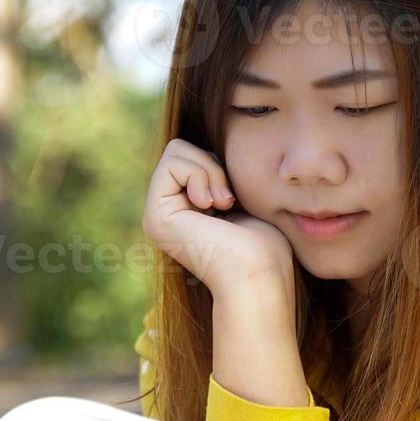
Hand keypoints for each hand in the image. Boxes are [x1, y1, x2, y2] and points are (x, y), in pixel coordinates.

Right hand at [142, 138, 294, 296]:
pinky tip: (212, 207)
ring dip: (209, 171)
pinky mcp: (155, 215)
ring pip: (175, 150)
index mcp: (183, 210)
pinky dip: (200, 175)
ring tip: (222, 205)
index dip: (218, 165)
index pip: (192, 154)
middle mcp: (165, 213)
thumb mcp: (240, 197)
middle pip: (179, 148)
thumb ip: (218, 176)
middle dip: (212, 165)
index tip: (233, 199)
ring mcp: (157, 215)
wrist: (260, 273)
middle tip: (227, 202)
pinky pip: (172, 162)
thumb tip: (206, 147)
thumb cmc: (264, 244)